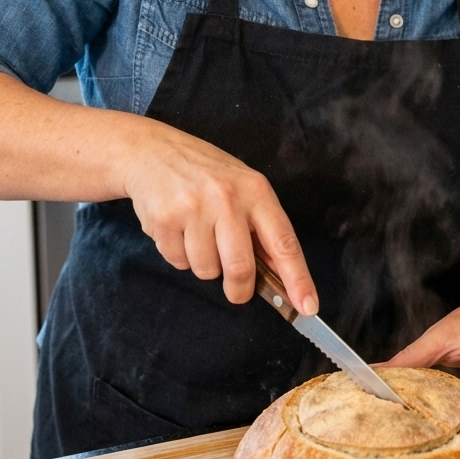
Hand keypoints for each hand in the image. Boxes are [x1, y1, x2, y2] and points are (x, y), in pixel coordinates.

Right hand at [122, 118, 318, 314]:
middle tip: (236, 291)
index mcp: (255, 191)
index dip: (297, 278)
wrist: (151, 151)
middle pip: (240, 268)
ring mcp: (194, 208)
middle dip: (239, 290)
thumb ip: (261, 227)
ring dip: (203, 265)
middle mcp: (227, 198)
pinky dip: (178, 256)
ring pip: (206, 270)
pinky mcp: (164, 219)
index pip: (283, 242)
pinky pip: (177, 262)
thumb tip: (279, 274)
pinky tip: (177, 230)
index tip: (308, 307)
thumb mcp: (242, 187)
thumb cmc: (205, 173)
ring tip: (196, 236)